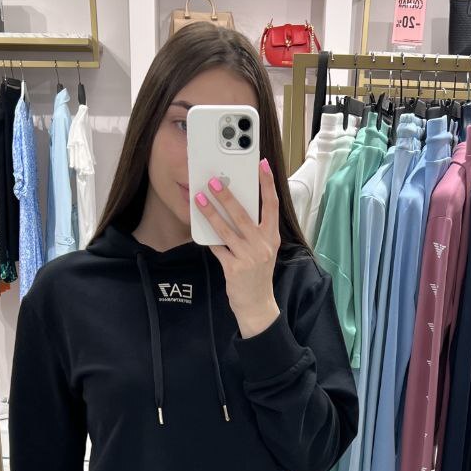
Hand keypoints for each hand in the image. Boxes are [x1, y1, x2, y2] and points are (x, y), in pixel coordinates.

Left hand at [195, 159, 280, 336]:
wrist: (257, 305)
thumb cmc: (257, 275)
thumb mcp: (263, 251)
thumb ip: (254, 231)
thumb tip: (235, 207)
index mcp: (272, 237)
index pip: (272, 205)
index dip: (267, 184)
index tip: (262, 165)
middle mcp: (263, 245)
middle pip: (244, 215)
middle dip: (227, 196)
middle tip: (214, 181)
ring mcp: (249, 257)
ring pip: (227, 230)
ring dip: (211, 213)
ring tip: (200, 198)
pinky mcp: (234, 269)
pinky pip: (218, 248)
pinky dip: (208, 238)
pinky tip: (198, 227)